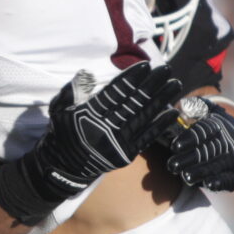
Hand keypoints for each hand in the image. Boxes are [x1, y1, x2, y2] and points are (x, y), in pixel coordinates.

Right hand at [40, 61, 181, 189]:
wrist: (63, 168)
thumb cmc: (62, 135)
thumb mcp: (59, 110)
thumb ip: (72, 92)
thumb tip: (85, 73)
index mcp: (88, 115)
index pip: (114, 93)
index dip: (131, 79)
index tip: (145, 66)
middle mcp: (105, 128)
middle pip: (133, 102)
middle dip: (151, 85)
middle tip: (166, 70)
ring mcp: (117, 143)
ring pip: (143, 117)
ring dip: (161, 100)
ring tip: (175, 85)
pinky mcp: (126, 154)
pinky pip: (146, 138)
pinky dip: (160, 125)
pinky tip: (173, 112)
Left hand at [165, 99, 233, 191]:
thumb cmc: (227, 132)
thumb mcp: (216, 116)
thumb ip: (199, 108)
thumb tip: (184, 104)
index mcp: (218, 127)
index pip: (202, 132)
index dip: (188, 139)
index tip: (175, 146)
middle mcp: (226, 143)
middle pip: (205, 151)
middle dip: (188, 159)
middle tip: (172, 165)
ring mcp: (233, 159)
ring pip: (214, 166)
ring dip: (200, 172)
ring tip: (186, 176)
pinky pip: (228, 178)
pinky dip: (219, 182)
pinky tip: (208, 184)